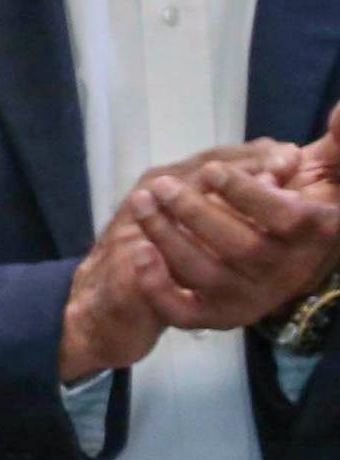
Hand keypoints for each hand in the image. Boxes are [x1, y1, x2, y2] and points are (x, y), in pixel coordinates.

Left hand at [109, 113, 339, 337]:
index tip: (213, 170)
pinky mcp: (218, 315)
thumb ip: (336, 144)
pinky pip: (186, 312)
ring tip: (144, 202)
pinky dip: (158, 286)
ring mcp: (252, 296)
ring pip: (206, 273)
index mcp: (316, 233)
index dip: (247, 194)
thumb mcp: (319, 168)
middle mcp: (287, 272)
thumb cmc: (294, 197)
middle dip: (195, 212)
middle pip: (242, 248)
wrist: (266, 253)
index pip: (287, 219)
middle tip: (162, 185)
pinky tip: (139, 250)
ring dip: (168, 237)